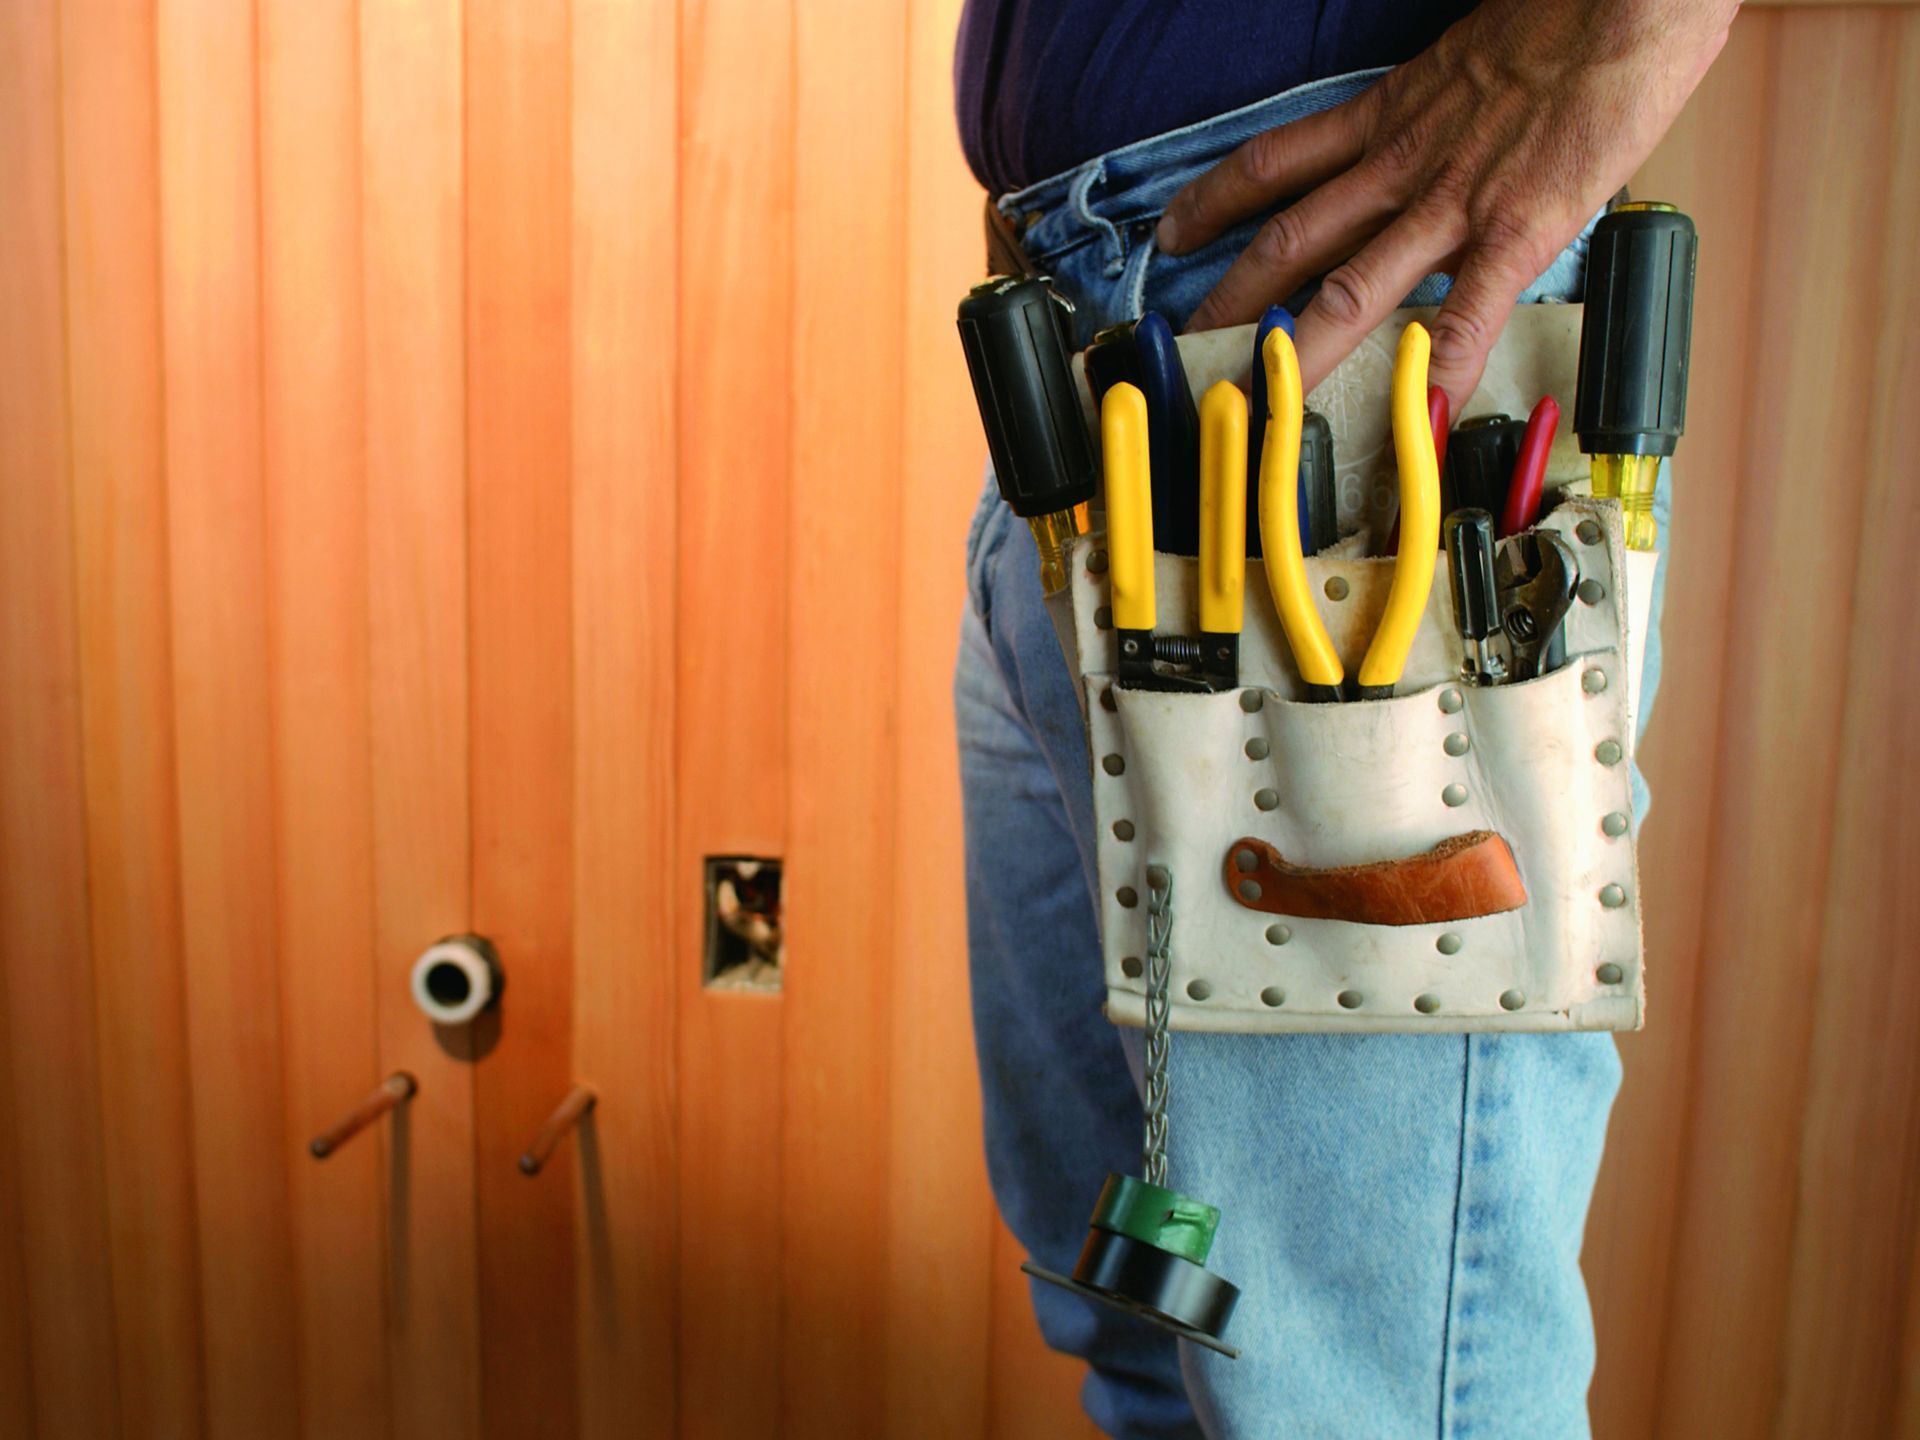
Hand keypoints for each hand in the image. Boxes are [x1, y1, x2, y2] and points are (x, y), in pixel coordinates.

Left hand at [1155, 0, 1734, 406]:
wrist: (1628, 0)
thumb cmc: (1563, 20)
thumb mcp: (1465, 60)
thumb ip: (1433, 112)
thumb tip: (1423, 148)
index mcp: (1388, 118)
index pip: (1277, 165)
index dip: (1215, 202)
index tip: (1174, 237)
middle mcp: (1402, 166)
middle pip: (1289, 241)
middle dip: (1230, 302)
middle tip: (1185, 348)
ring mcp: (1452, 203)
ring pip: (1348, 288)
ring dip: (1293, 351)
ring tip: (1253, 398)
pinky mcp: (1515, 230)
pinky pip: (1466, 315)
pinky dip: (1439, 375)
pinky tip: (1417, 421)